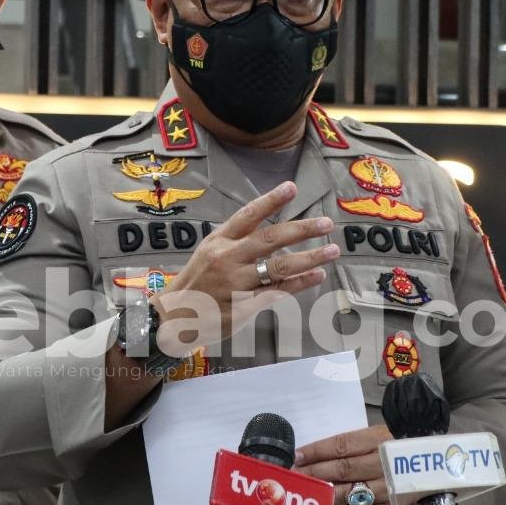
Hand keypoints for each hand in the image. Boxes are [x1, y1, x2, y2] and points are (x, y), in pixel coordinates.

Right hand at [151, 181, 337, 355]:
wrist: (173, 318)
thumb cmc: (197, 281)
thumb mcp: (209, 251)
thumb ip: (237, 240)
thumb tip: (272, 228)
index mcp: (219, 241)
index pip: (247, 215)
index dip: (270, 200)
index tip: (292, 187)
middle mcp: (227, 259)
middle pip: (270, 239)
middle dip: (302, 229)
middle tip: (327, 223)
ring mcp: (235, 284)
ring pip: (279, 267)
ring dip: (310, 258)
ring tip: (332, 251)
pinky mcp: (242, 307)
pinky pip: (277, 292)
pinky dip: (300, 283)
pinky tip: (317, 276)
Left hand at [294, 424, 392, 504]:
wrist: (434, 460)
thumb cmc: (399, 444)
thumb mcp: (379, 436)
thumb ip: (353, 445)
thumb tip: (320, 453)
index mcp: (377, 438)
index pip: (341, 445)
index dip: (317, 450)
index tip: (297, 455)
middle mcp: (382, 461)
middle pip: (342, 468)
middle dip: (315, 472)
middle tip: (294, 474)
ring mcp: (388, 484)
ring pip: (350, 491)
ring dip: (326, 490)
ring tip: (308, 489)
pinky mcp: (392, 501)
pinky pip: (364, 503)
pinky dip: (343, 503)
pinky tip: (329, 500)